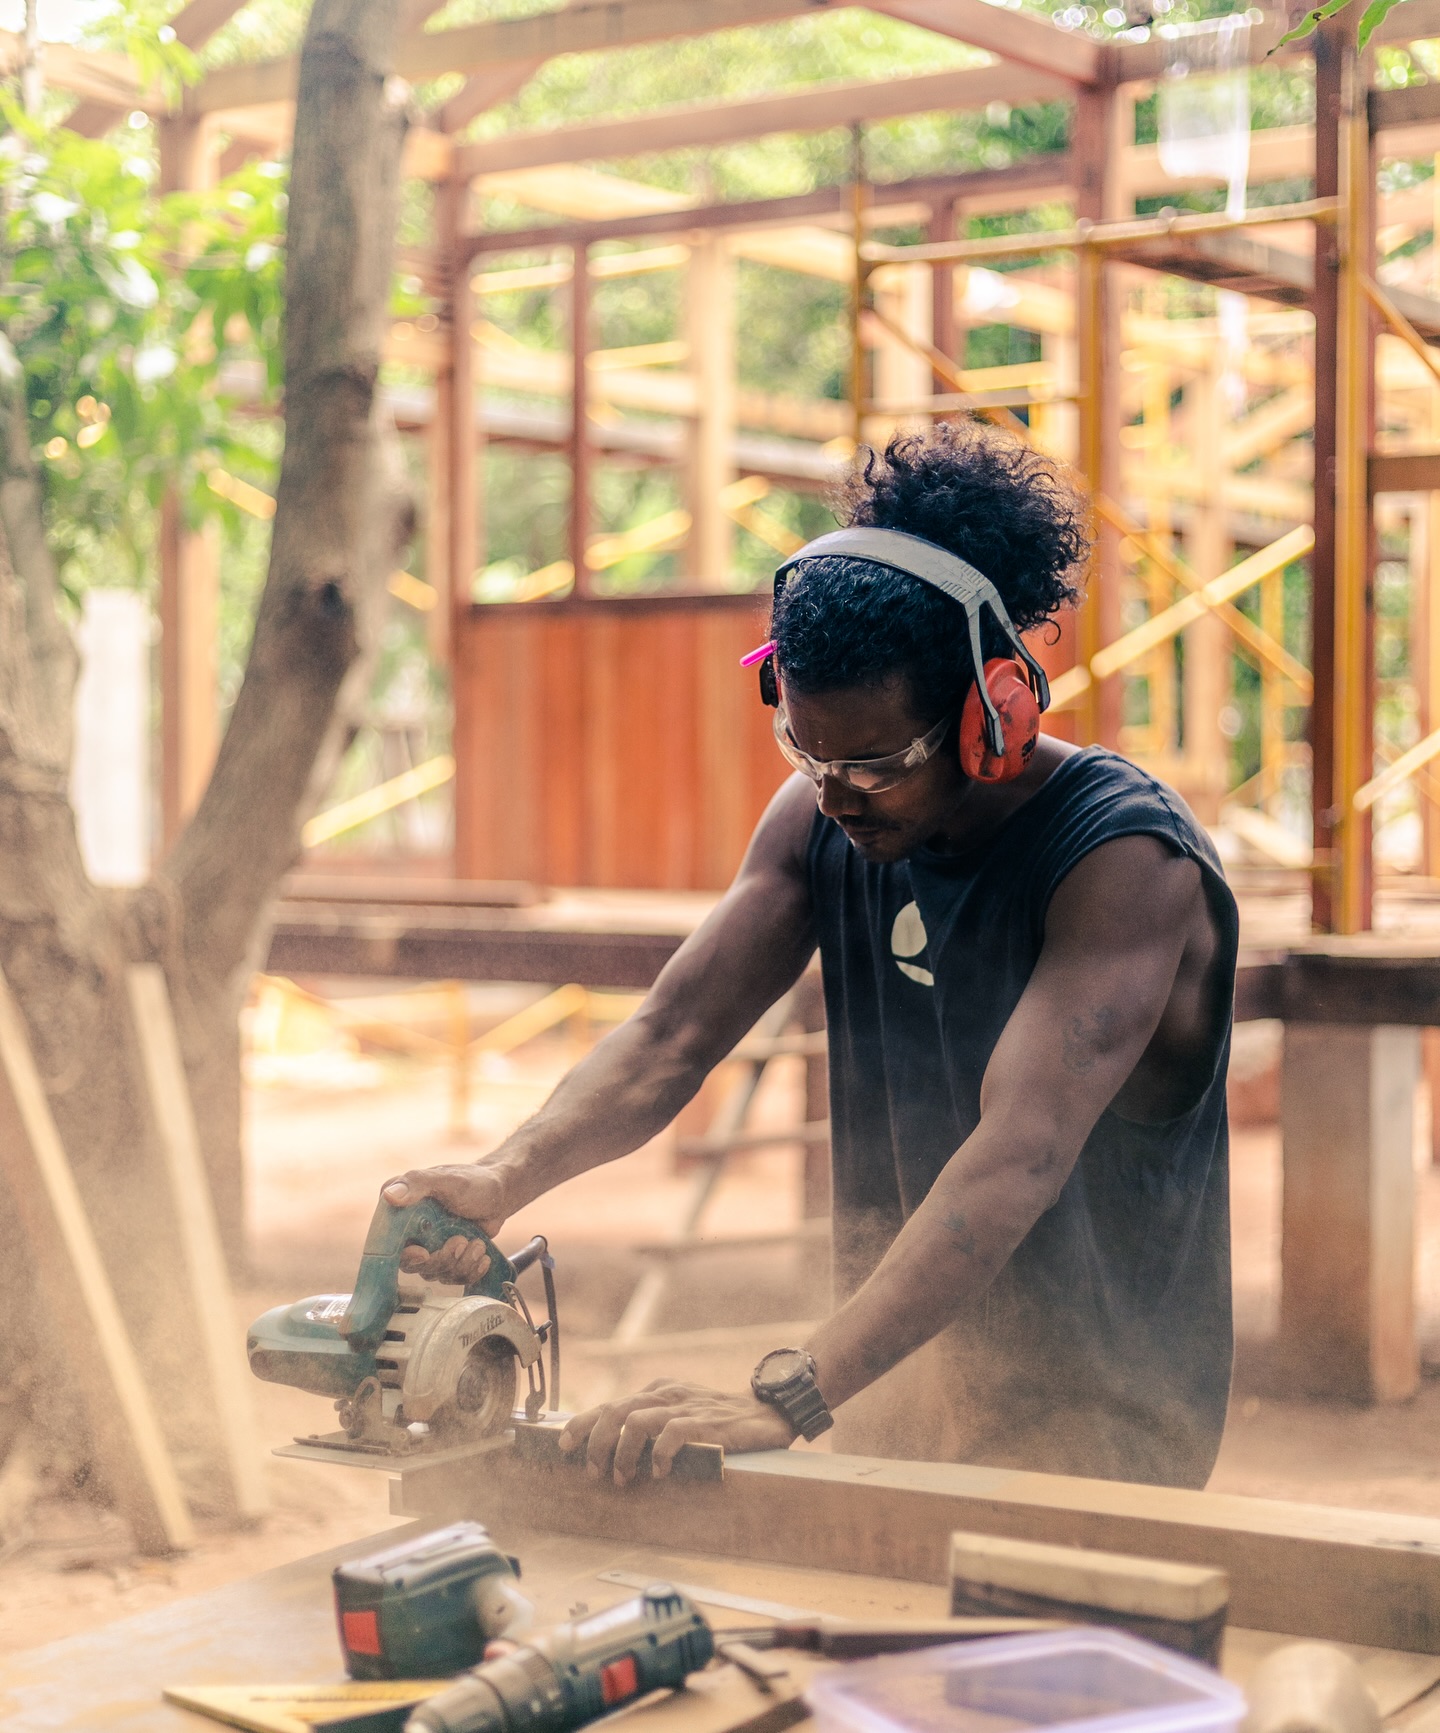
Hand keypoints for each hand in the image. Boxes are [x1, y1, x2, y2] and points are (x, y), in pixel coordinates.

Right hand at [381, 1163, 509, 1283]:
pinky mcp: (448, 1259)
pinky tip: (482, 1255)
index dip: (404, 1253)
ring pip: (435, 1273)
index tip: (424, 1253)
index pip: (387, 1243)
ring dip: (461, 1263)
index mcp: (400, 1211)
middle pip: (412, 1265)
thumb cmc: (472, 1181)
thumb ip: (417, 1184)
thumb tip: (389, 1195)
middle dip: (441, 1258)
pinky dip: (470, 1270)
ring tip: (477, 1243)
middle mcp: (410, 1232)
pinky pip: (453, 1279)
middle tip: (461, 1241)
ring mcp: (429, 1247)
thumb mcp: (445, 1179)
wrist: (500, 1193)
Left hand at [558, 1379, 796, 1484]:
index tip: (562, 1445)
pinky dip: (658, 1455)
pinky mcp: (705, 1422)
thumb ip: (652, 1424)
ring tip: (622, 1477)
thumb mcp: (680, 1414)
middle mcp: (665, 1394)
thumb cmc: (720, 1419)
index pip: (608, 1404)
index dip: (581, 1424)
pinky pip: (671, 1434)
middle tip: (592, 1471)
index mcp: (656, 1391)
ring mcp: (685, 1406)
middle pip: (614, 1410)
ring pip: (636, 1422)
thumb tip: (614, 1449)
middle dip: (594, 1441)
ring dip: (622, 1452)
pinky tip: (658, 1473)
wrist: (767, 1410)